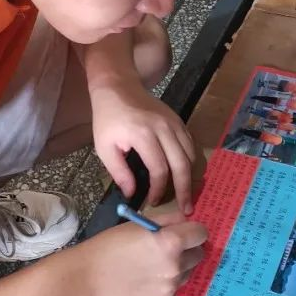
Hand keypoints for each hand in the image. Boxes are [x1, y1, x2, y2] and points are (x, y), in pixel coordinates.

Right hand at [75, 211, 207, 295]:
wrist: (90, 276)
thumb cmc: (112, 243)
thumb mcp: (140, 223)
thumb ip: (168, 220)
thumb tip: (186, 220)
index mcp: (171, 242)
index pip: (202, 233)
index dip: (193, 230)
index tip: (183, 231)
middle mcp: (176, 266)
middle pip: (199, 254)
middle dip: (188, 248)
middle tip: (169, 247)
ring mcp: (171, 286)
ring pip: (189, 272)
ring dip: (180, 266)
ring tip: (156, 264)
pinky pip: (175, 286)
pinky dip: (167, 281)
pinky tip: (148, 278)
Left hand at [90, 79, 195, 213]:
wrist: (118, 87)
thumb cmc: (108, 118)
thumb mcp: (104, 147)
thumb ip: (119, 172)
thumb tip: (133, 193)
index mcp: (143, 135)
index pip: (159, 169)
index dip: (158, 190)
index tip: (153, 202)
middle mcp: (164, 129)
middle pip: (182, 164)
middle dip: (185, 190)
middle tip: (186, 209)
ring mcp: (175, 123)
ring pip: (191, 155)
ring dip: (190, 177)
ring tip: (187, 195)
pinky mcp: (178, 121)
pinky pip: (191, 145)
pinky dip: (191, 162)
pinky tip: (185, 174)